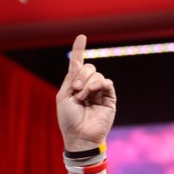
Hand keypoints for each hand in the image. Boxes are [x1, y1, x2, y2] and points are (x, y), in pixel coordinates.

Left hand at [56, 35, 115, 150]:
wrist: (80, 136)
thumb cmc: (68, 120)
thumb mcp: (63, 96)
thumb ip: (71, 78)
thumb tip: (76, 60)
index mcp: (74, 84)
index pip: (78, 64)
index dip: (79, 49)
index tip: (81, 36)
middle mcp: (87, 86)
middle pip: (89, 67)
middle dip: (81, 75)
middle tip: (76, 90)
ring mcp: (99, 92)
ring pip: (98, 74)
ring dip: (88, 83)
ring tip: (83, 97)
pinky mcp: (109, 98)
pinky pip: (107, 82)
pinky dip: (99, 84)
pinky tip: (93, 93)